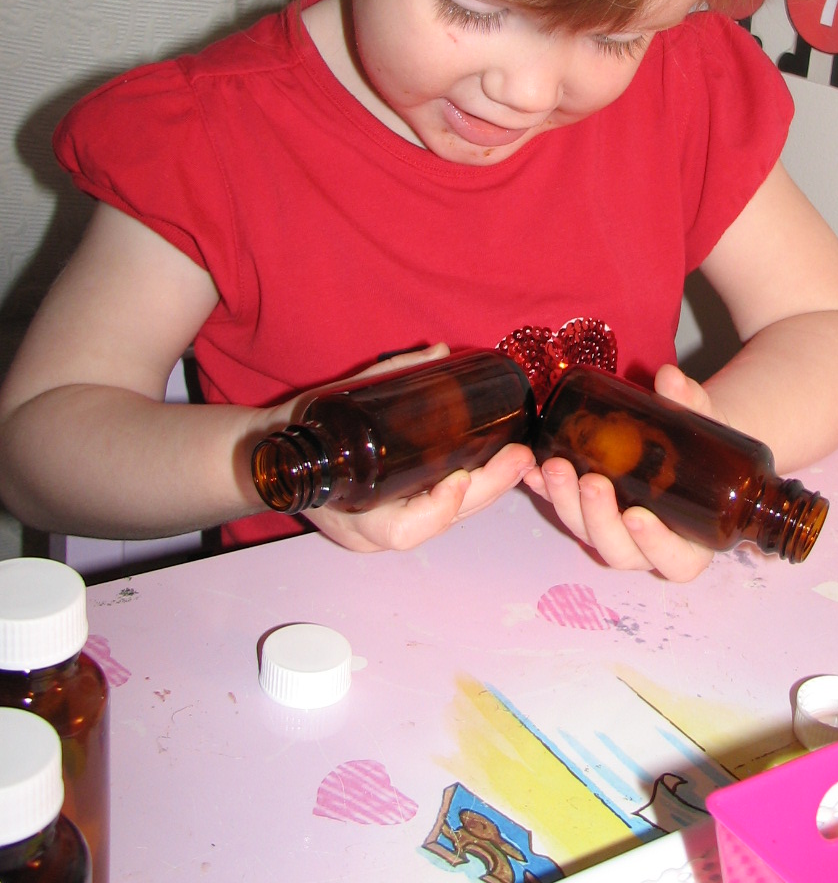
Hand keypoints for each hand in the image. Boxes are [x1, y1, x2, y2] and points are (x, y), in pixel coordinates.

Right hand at [288, 344, 534, 554]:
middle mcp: (371, 531)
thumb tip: (440, 351)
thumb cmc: (302, 428)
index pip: (404, 530)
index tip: (459, 479)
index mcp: (350, 510)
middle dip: (485, 492)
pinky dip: (471, 492)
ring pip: (446, 522)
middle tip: (520, 457)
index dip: (437, 510)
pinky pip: (440, 513)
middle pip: (438, 525)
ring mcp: (384, 530)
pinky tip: (499, 467)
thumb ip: (389, 375)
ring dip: (488, 492)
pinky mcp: (397, 516)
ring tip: (520, 459)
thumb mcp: (337, 398)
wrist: (271, 454)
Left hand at [522, 363, 716, 582]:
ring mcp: (613, 533)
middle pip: (619, 551)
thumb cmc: (703, 446)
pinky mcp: (587, 514)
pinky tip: (531, 470)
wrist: (684, 444)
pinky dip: (544, 492)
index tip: (637, 517)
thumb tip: (670, 377)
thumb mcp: (707, 427)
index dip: (655, 545)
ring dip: (566, 503)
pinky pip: (563, 510)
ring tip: (554, 468)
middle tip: (592, 483)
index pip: (676, 561)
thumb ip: (691, 404)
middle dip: (599, 518)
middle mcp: (648, 548)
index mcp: (690, 543)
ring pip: (586, 533)